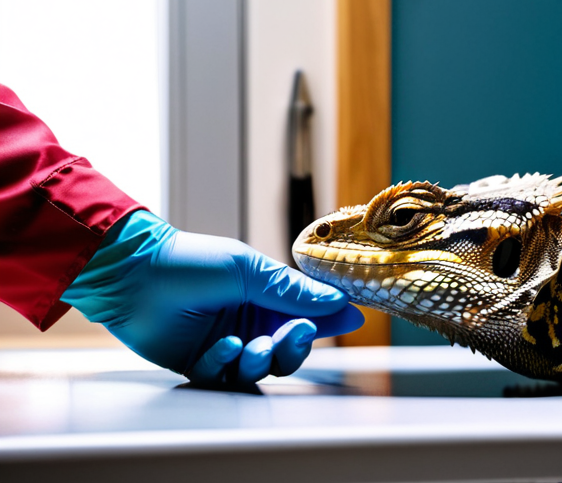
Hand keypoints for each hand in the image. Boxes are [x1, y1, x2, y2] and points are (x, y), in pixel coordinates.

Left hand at [61, 210, 362, 389]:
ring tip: (250, 344)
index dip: (329, 319)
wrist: (133, 275)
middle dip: (296, 346)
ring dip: (261, 359)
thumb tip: (339, 301)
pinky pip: (225, 377)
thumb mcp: (248, 270)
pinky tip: (220, 347)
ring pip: (262, 368)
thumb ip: (292, 290)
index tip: (350, 318)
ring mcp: (227, 344)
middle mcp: (251, 321)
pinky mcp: (201, 364)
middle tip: (294, 334)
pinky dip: (224, 364)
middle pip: (290, 349)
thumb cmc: (192, 262)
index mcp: (267, 296)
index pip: (308, 312)